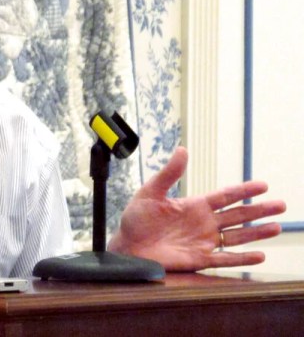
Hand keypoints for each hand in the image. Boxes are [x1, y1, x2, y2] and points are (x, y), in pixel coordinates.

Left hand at [108, 146, 286, 270]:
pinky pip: (225, 259)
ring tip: (276, 227)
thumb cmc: (136, 219)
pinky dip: (242, 258)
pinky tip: (259, 256)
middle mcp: (204, 223)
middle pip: (238, 215)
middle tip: (281, 204)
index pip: (225, 196)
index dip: (243, 190)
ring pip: (237, 236)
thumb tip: (183, 149)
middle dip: (259, 210)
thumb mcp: (150, 192)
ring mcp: (204, 241)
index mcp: (194, 205)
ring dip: (256, 233)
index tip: (263, 185)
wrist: (127, 245)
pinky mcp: (199, 259)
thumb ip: (168, 173)